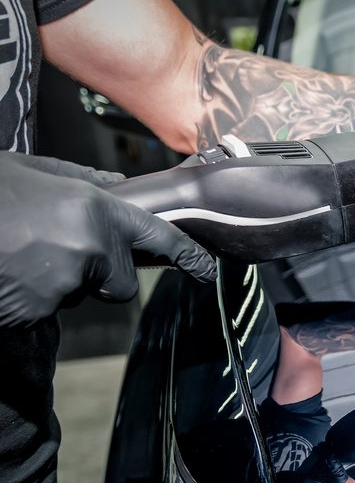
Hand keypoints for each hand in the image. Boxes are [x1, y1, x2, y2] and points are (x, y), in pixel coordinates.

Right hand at [0, 153, 216, 327]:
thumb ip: (83, 182)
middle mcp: (88, 247)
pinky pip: (44, 310)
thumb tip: (117, 186)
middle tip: (54, 248)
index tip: (206, 270)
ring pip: (78, 295)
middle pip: (120, 283)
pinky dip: (27, 298)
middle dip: (99, 274)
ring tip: (20, 253)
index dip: (186, 255)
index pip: (158, 237)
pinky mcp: (33, 310)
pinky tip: (9, 272)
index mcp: (96, 208)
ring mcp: (61, 283)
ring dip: (56, 282)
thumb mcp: (37, 172)